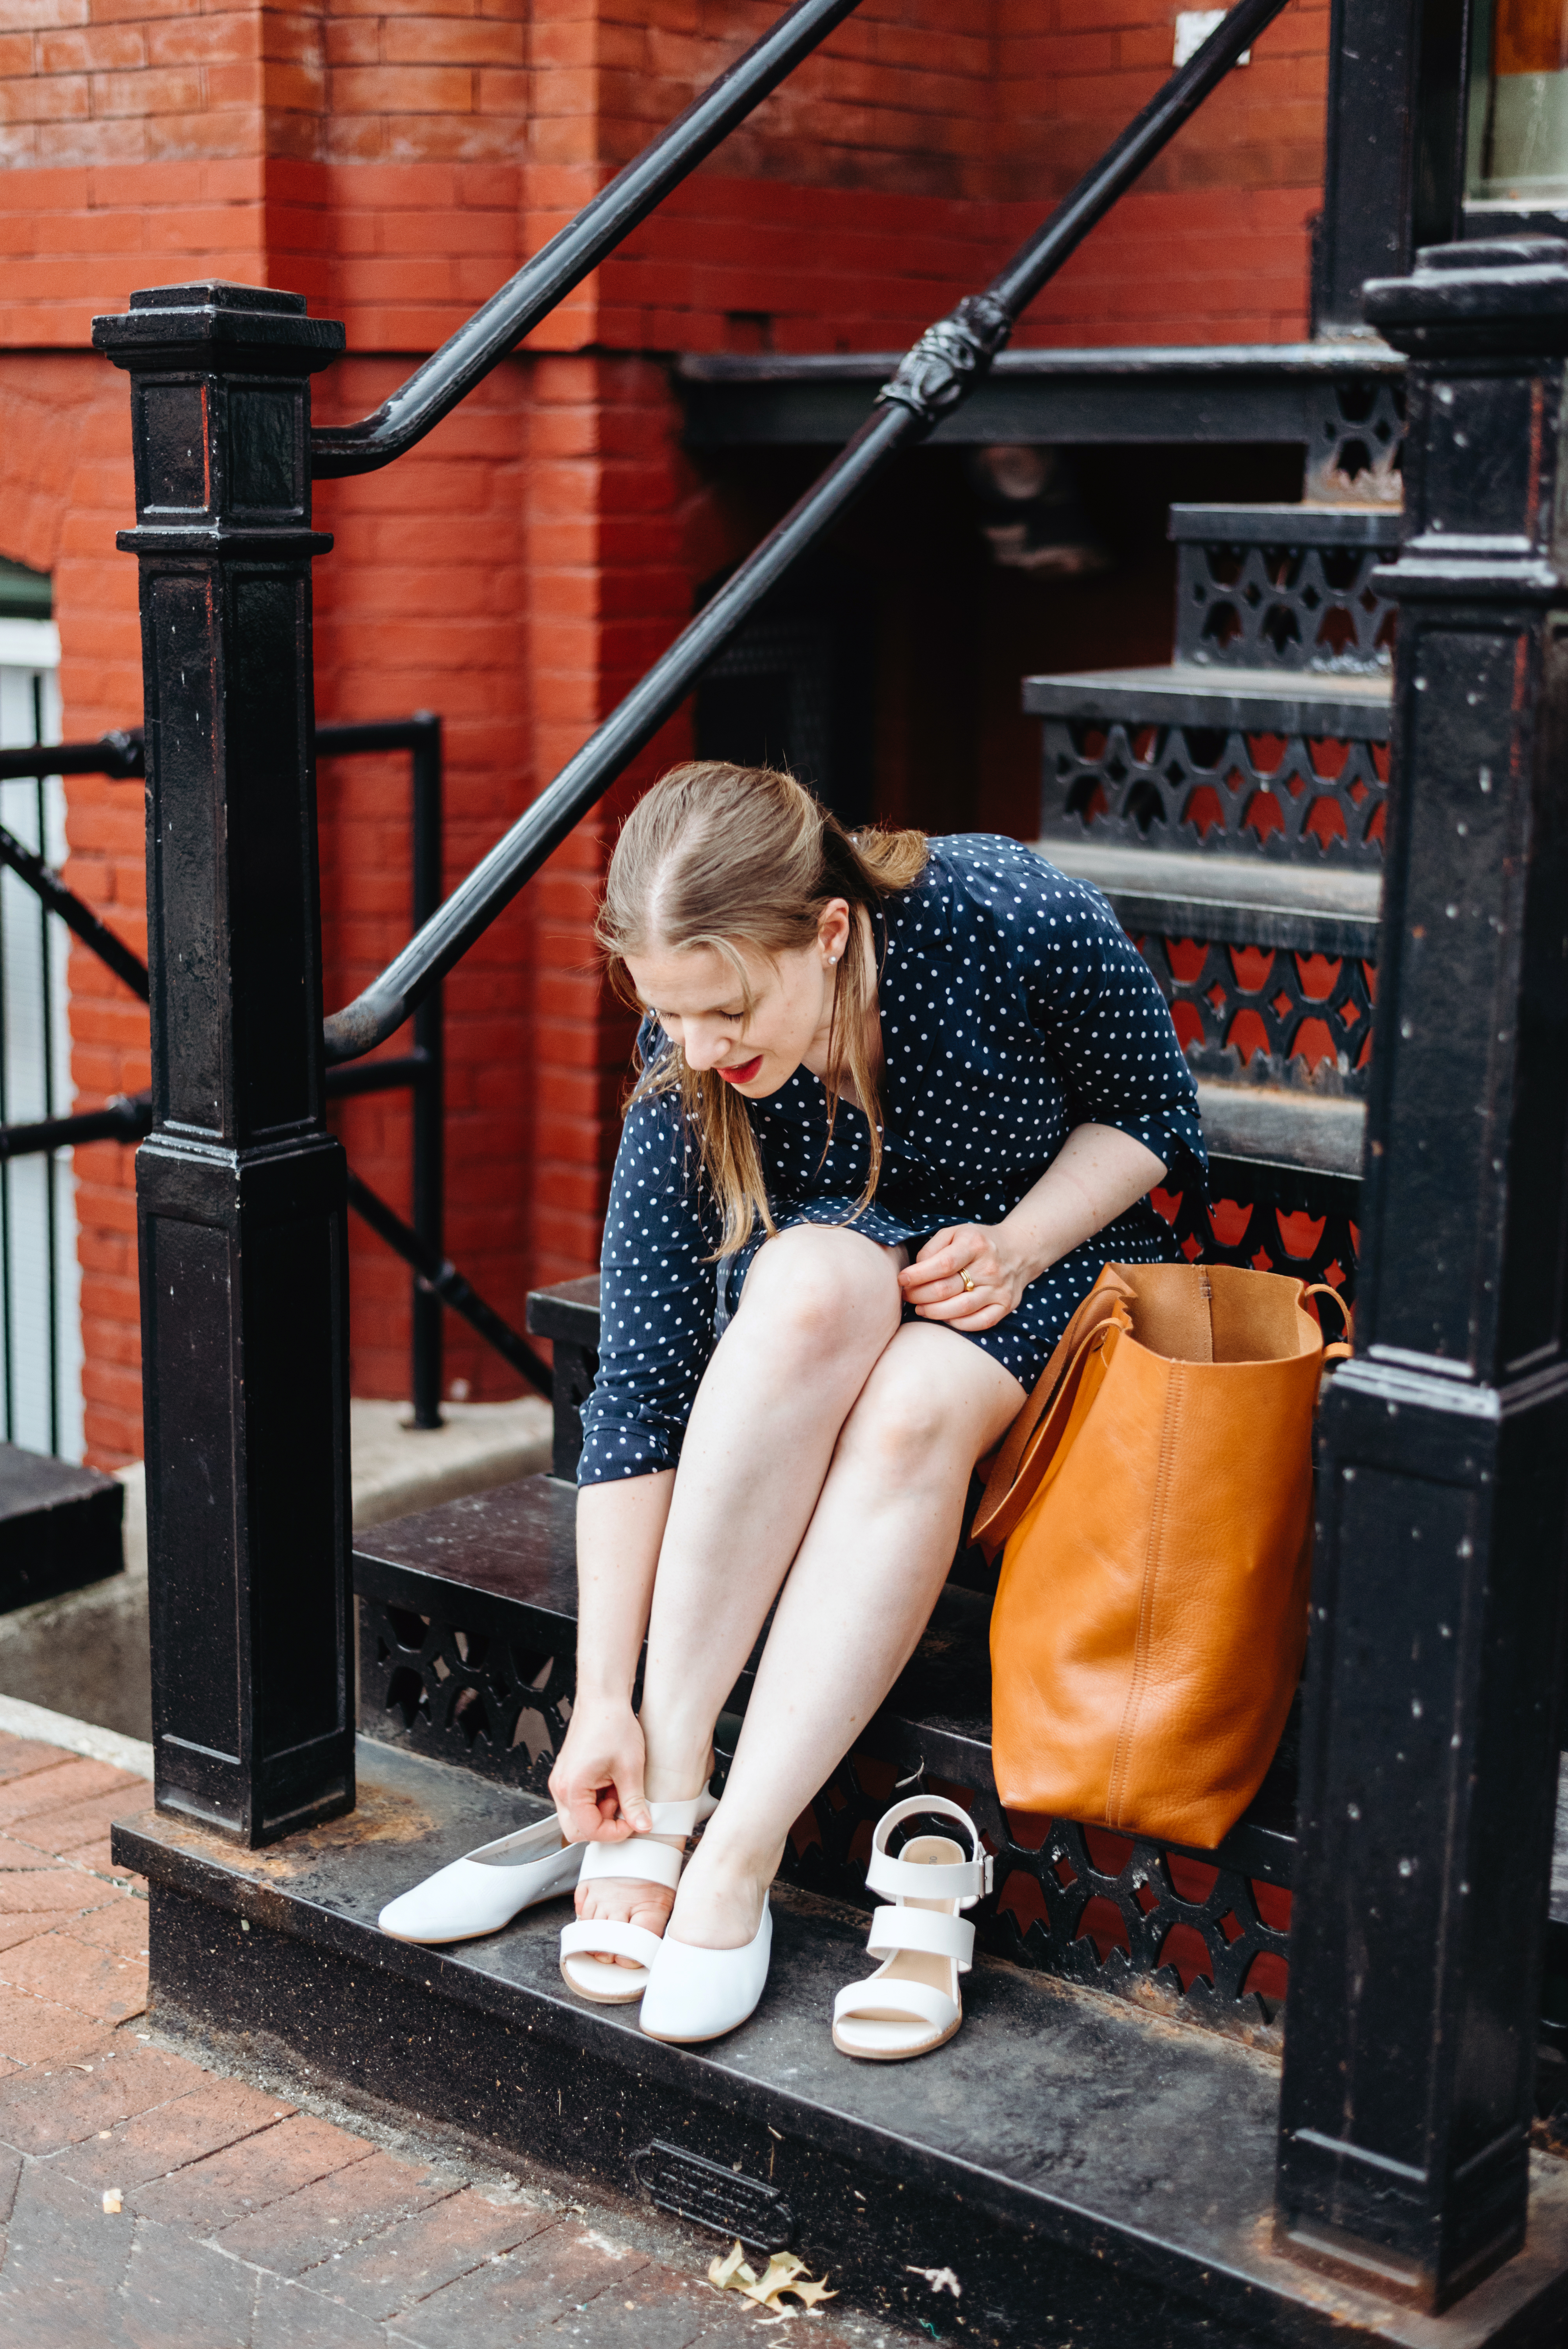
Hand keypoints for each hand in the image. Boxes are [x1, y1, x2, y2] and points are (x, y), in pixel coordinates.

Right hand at [548, 1698, 650, 1843]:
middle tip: (623, 1807)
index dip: (614, 1832)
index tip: (632, 1823)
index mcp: (571, 1787)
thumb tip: (642, 1825)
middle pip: (577, 1830)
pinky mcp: (568, 1776)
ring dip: (601, 1812)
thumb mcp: (630, 1768)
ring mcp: (562, 1781)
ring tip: (618, 1789)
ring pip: (578, 1816)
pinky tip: (611, 1784)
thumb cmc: (612, 1725)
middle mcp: (560, 1787)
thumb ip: (634, 1802)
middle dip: (603, 1825)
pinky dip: (596, 1801)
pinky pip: (579, 1802)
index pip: (589, 1831)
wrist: (603, 1700)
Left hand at [899, 1220, 1035, 1331]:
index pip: (942, 1264)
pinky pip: (979, 1322)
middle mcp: (989, 1267)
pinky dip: (957, 1323)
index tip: (902, 1279)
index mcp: (975, 1244)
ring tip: (919, 1308)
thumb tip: (915, 1271)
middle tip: (907, 1295)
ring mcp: (999, 1289)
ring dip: (933, 1312)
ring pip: (960, 1308)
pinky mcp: (1006, 1305)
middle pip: (947, 1289)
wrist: (1018, 1250)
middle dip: (919, 1295)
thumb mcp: (955, 1232)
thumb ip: (932, 1248)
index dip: (918, 1275)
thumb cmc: (978, 1242)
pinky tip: (943, 1316)